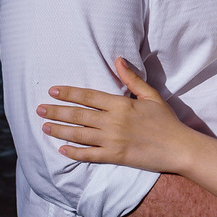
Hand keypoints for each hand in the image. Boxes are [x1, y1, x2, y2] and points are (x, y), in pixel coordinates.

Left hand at [39, 57, 188, 172]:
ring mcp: (112, 141)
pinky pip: (89, 155)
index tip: (53, 91)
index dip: (69, 93)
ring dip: (59, 130)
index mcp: (121, 105)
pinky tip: (62, 149)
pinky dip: (74, 152)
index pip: (88, 96)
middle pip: (78, 115)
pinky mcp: (115, 157)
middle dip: (56, 111)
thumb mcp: (151, 95)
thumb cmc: (166, 120)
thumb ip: (132, 79)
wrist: (178, 147)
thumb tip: (117, 59)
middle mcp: (113, 122)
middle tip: (39, 109)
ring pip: (79, 135)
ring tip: (44, 126)